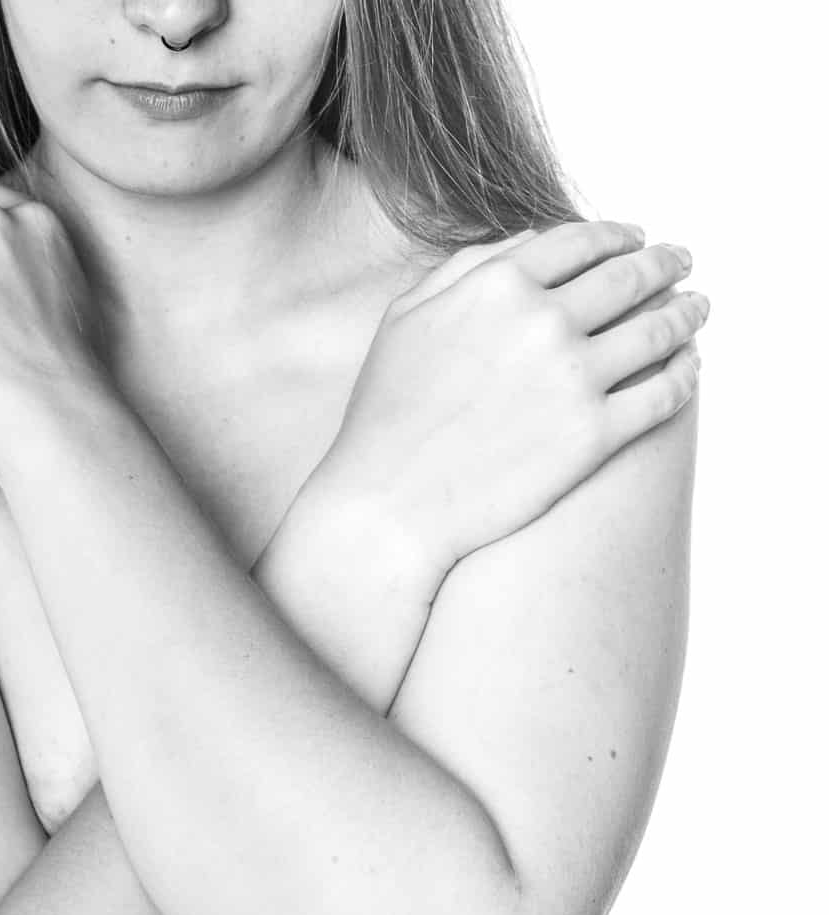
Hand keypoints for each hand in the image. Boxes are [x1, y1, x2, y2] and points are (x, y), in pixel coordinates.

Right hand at [321, 219, 708, 573]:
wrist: (388, 507)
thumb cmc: (387, 418)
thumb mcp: (407, 320)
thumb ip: (465, 269)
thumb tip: (530, 243)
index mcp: (497, 285)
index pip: (581, 241)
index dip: (618, 235)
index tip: (636, 239)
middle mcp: (542, 321)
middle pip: (630, 276)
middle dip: (665, 263)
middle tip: (683, 261)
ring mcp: (574, 379)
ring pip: (658, 329)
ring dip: (687, 312)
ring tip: (697, 308)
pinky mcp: (594, 437)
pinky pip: (663, 394)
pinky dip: (685, 374)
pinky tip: (688, 368)